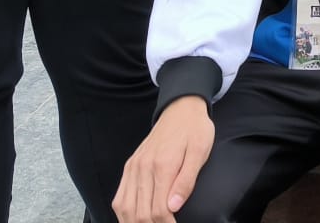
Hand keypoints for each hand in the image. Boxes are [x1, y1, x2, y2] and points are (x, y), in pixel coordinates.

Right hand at [113, 95, 213, 222]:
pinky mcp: (130, 166)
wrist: (181, 108)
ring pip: (125, 208)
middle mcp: (143, 167)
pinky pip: (119, 196)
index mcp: (162, 165)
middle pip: (140, 213)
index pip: (159, 210)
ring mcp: (134, 167)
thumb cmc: (195, 130)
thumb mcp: (200, 152)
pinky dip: (124, 213)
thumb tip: (174, 207)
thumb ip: (186, 181)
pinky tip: (133, 219)